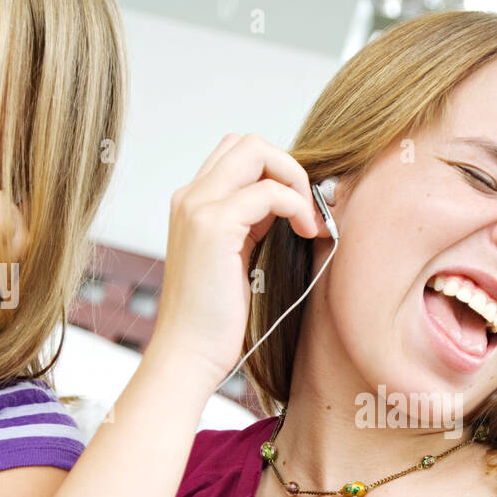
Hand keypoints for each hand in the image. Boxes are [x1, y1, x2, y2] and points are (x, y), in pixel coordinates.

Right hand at [153, 133, 324, 387]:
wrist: (188, 354)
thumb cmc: (214, 320)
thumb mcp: (235, 260)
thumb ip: (251, 227)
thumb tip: (288, 206)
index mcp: (192, 204)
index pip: (239, 156)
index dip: (276, 173)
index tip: (299, 211)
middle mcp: (190, 197)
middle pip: (248, 142)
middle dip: (289, 168)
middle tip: (308, 210)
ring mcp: (197, 207)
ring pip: (256, 151)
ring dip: (295, 181)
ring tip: (309, 221)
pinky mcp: (213, 226)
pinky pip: (269, 191)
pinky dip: (296, 205)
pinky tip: (305, 232)